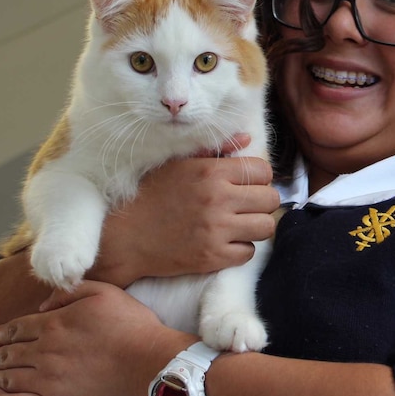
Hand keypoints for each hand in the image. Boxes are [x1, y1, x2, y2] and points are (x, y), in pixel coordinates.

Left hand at [0, 281, 195, 395]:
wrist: (149, 365)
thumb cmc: (132, 328)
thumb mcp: (105, 293)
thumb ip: (71, 291)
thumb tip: (44, 304)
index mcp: (55, 325)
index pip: (17, 328)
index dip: (2, 333)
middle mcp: (45, 353)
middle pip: (11, 353)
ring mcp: (49, 382)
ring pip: (11, 378)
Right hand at [88, 134, 280, 286]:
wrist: (124, 235)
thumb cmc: (151, 194)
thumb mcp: (180, 163)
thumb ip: (216, 149)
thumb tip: (247, 138)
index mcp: (211, 172)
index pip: (263, 170)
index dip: (258, 177)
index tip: (247, 184)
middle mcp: (217, 199)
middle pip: (270, 199)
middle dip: (261, 202)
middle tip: (245, 206)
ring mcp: (216, 230)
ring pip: (266, 227)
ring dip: (255, 226)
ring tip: (238, 224)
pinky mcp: (212, 257)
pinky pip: (249, 253)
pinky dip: (241, 248)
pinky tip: (224, 241)